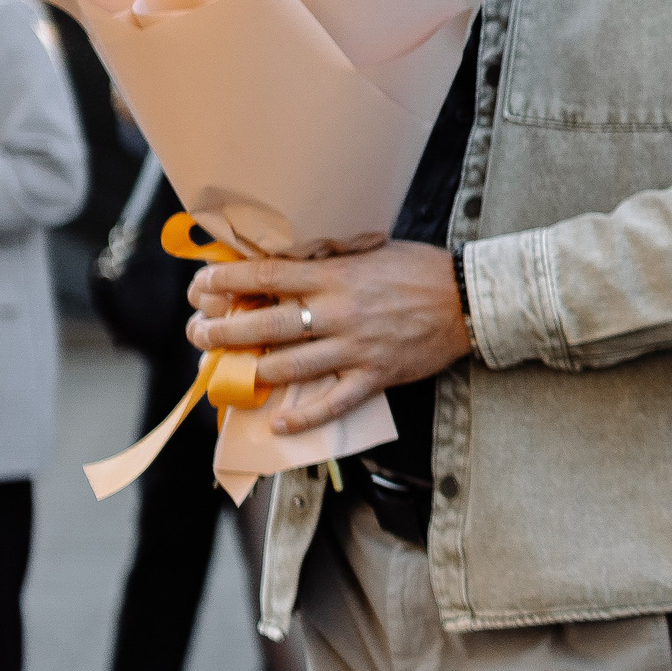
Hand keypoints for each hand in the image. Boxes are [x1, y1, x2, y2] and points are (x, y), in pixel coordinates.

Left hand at [187, 241, 471, 434]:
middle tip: (200, 334)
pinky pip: (334, 401)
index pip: (267, 277)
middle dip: (223, 331)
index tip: (202, 286)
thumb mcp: (373, 247)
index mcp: (337, 276)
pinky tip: (279, 422)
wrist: (471, 298)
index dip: (226, 282)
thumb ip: (331, 254)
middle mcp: (340, 312)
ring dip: (252, 372)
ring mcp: (357, 347)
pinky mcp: (376, 374)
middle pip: (267, 325)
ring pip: (291, 366)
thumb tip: (289, 253)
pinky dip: (305, 416)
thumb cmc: (421, 269)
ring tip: (227, 374)